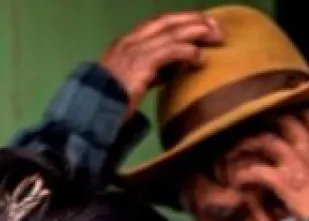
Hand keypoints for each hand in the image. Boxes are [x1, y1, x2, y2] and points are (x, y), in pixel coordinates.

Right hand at [99, 13, 221, 116]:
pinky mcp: (140, 65)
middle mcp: (129, 41)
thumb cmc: (112, 102)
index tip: (201, 23)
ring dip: (196, 32)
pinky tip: (201, 57)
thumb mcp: (132, 80)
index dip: (181, 20)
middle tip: (215, 26)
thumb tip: (176, 68)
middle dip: (192, 20)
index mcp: (126, 43)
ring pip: (171, 33)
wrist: (92, 112)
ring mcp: (134, 51)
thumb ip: (152, 71)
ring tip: (216, 37)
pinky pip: (170, 51)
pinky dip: (188, 51)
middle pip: (167, 22)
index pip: (158, 23)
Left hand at [227, 109, 308, 219]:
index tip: (282, 117)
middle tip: (252, 127)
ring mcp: (295, 163)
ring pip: (266, 140)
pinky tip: (237, 181)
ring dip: (248, 144)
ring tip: (235, 151)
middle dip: (266, 121)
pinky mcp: (283, 182)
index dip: (294, 113)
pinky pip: (256, 171)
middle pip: (284, 120)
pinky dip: (244, 175)